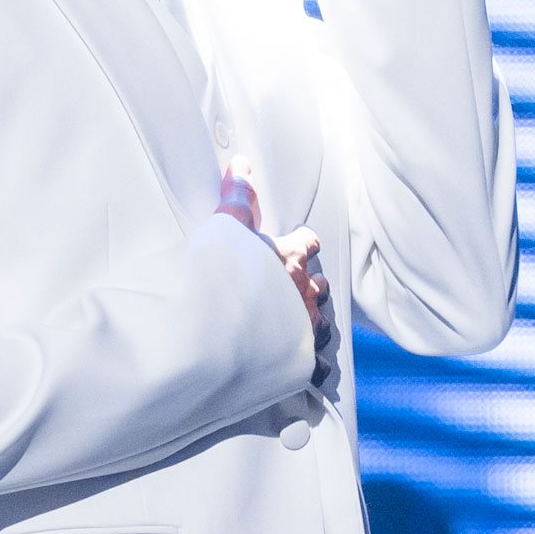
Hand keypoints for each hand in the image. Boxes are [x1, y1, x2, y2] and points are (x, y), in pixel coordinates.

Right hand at [217, 162, 333, 382]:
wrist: (213, 332)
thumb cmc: (220, 277)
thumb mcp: (226, 226)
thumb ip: (237, 197)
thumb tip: (242, 164)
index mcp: (289, 260)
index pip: (307, 242)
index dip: (304, 240)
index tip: (301, 240)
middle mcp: (303, 294)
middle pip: (318, 286)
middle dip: (311, 284)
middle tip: (300, 285)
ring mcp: (303, 331)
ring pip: (321, 325)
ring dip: (313, 321)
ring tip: (305, 324)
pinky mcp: (297, 365)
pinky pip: (315, 367)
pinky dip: (312, 366)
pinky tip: (307, 369)